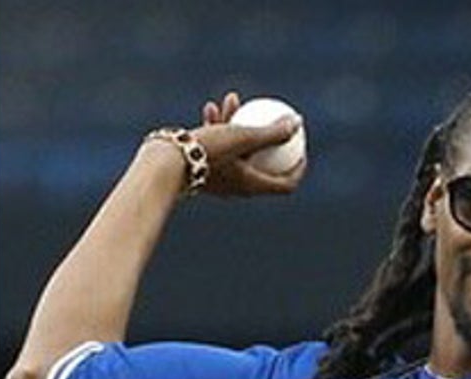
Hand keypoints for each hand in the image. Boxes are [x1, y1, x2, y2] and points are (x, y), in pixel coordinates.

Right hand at [192, 90, 306, 198]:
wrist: (168, 165)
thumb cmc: (209, 152)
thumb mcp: (243, 136)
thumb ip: (272, 132)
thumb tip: (297, 122)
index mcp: (252, 185)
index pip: (286, 183)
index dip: (298, 167)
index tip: (302, 148)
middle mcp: (238, 186)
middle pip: (262, 163)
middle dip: (268, 139)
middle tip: (273, 121)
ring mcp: (220, 179)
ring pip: (235, 149)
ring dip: (236, 123)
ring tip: (232, 99)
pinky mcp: (203, 170)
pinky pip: (216, 148)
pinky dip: (216, 128)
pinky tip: (210, 108)